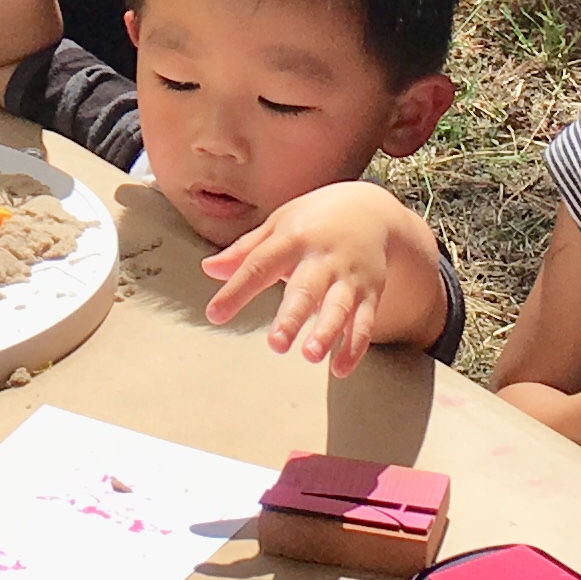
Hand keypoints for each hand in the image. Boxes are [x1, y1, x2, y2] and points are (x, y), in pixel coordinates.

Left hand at [199, 179, 429, 374]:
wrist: (371, 210)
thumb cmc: (315, 221)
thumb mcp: (278, 225)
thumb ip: (245, 251)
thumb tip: (209, 269)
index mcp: (293, 239)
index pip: (259, 266)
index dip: (236, 291)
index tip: (215, 314)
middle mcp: (322, 259)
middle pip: (306, 290)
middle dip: (292, 317)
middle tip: (276, 343)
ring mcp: (348, 277)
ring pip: (339, 308)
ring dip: (326, 332)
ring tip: (310, 355)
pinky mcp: (369, 293)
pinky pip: (364, 323)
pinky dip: (354, 348)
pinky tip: (339, 369)